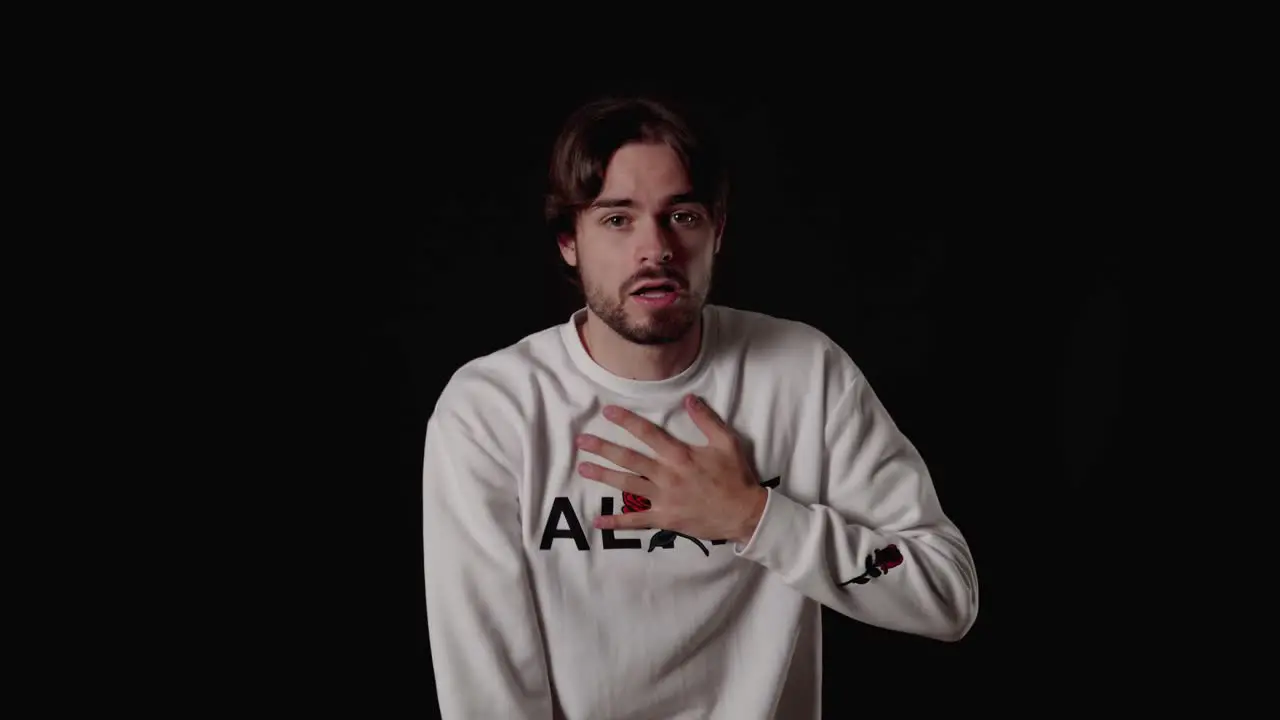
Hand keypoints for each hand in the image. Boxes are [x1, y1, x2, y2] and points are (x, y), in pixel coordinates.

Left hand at [576, 394, 767, 544]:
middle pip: (629, 459)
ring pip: (627, 485)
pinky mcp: (664, 518)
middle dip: (604, 449)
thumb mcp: (727, 443)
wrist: (744, 513)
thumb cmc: (736, 477)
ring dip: (604, 476)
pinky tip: (597, 520)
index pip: (647, 433)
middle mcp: (667, 475)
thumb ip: (706, 420)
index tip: (606, 413)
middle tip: (582, 441)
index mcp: (680, 455)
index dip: (626, 422)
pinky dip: (616, 521)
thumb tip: (689, 398)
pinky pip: (636, 521)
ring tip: (583, 469)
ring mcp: (664, 499)